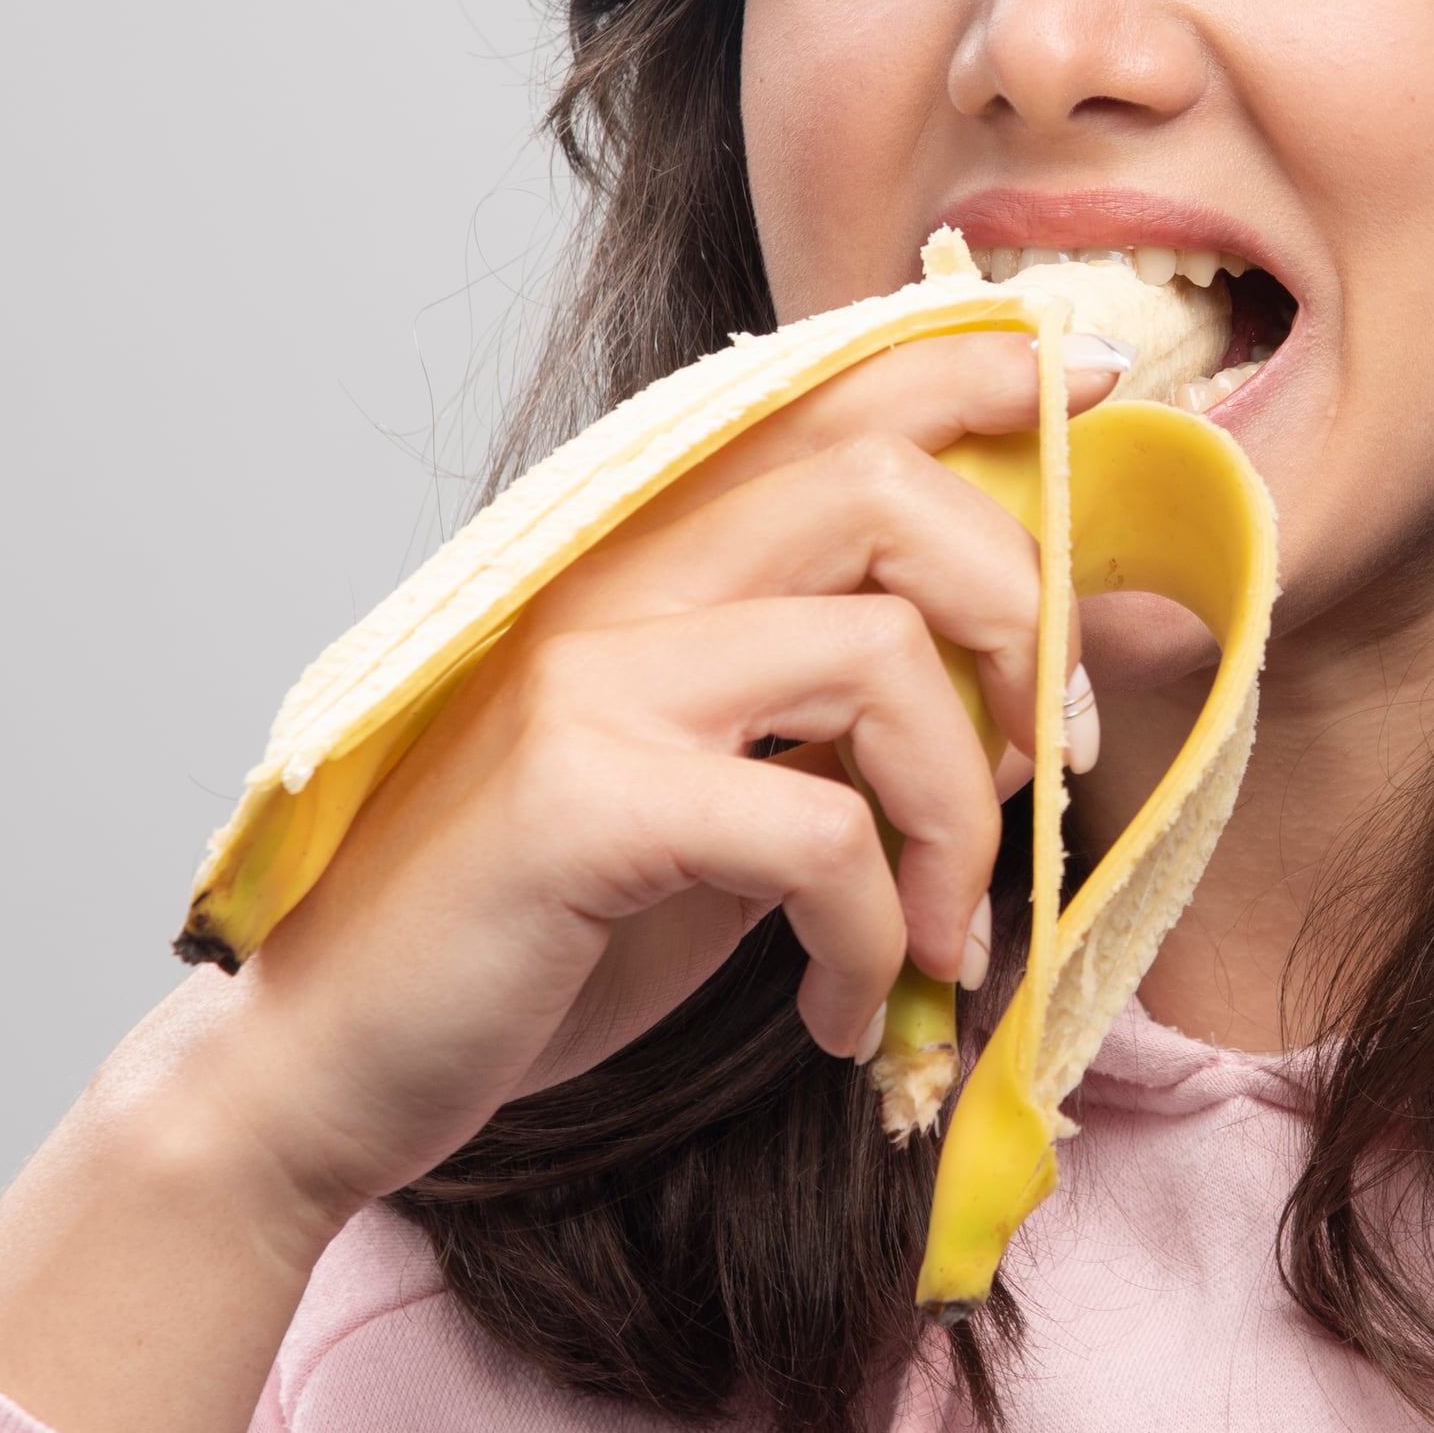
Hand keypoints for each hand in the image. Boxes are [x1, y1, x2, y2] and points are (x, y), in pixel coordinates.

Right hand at [208, 327, 1116, 1222]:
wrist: (339, 1066)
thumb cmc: (548, 929)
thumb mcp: (742, 790)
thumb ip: (881, 705)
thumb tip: (1091, 632)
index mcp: (643, 555)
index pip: (825, 390)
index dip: (973, 366)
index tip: (1093, 383)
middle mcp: (611, 580)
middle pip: (884, 488)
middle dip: (1018, 618)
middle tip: (1050, 763)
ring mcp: (589, 679)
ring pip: (879, 658)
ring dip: (961, 818)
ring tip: (940, 933)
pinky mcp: (580, 798)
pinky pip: (818, 827)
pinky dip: (873, 931)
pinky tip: (844, 1006)